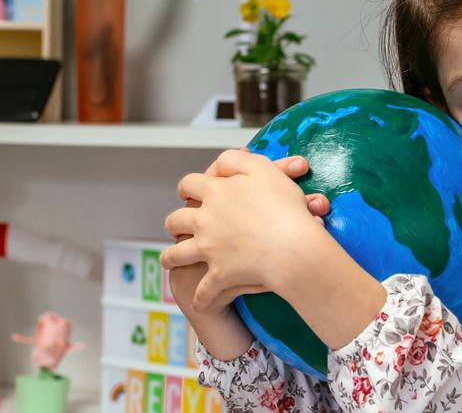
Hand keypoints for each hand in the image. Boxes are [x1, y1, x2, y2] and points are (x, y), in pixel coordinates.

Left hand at [162, 150, 331, 312]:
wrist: (292, 246)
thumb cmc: (284, 206)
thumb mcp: (262, 169)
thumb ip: (236, 160)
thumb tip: (219, 163)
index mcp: (213, 192)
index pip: (188, 184)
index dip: (188, 187)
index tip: (189, 192)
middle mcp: (203, 220)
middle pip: (175, 220)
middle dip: (174, 223)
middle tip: (177, 226)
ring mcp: (207, 250)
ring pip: (176, 255)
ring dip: (171, 257)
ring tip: (169, 260)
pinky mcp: (217, 276)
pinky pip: (203, 292)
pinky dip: (201, 299)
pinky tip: (201, 301)